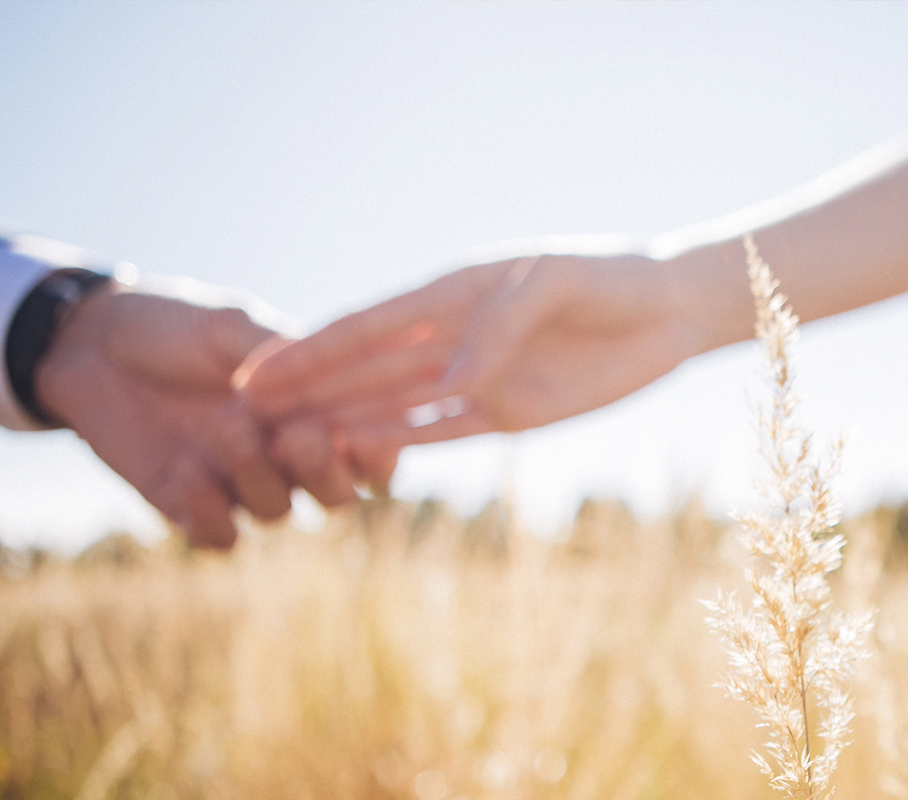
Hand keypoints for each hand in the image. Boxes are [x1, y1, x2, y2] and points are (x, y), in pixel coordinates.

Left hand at [35, 283, 376, 548]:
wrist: (88, 343)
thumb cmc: (173, 325)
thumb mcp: (231, 327)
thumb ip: (284, 355)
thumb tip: (340, 375)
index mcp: (311, 407)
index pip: (368, 446)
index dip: (378, 451)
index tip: (363, 434)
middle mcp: (283, 453)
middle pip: (336, 495)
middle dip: (325, 472)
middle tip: (298, 435)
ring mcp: (237, 482)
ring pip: (278, 512)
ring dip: (257, 474)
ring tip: (224, 426)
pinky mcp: (187, 505)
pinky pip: (220, 537)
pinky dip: (210, 513)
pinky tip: (186, 471)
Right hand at [243, 251, 707, 448]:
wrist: (668, 309)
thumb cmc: (613, 277)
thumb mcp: (559, 282)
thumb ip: (502, 325)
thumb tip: (453, 380)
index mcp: (454, 291)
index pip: (369, 324)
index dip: (310, 348)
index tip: (253, 368)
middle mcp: (455, 336)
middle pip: (366, 369)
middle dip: (305, 391)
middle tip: (239, 416)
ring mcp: (478, 377)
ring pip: (396, 405)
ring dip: (342, 422)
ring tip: (284, 443)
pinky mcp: (510, 414)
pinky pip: (446, 433)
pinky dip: (404, 445)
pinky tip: (359, 458)